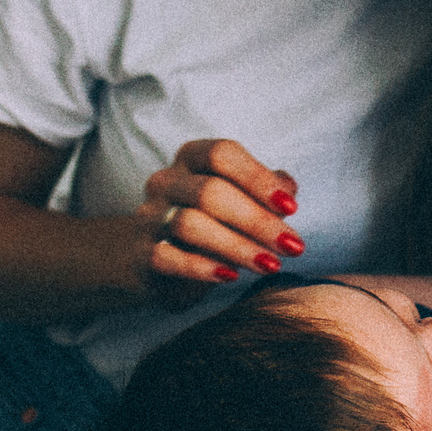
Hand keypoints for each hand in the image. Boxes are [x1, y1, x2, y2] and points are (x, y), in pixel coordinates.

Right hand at [137, 138, 304, 303]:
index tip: (291, 207)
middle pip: (210, 192)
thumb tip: (288, 187)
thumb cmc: (204, 221)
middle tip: (292, 246)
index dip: (258, 179)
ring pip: (190, 224)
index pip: (222, 154)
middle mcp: (167, 181)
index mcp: (191, 158)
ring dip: (237, 246)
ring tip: (269, 264)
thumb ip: (262, 192)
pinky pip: (167, 256)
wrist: (146, 252)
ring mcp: (149, 216)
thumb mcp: (236, 201)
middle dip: (257, 220)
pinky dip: (201, 267)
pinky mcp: (139, 252)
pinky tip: (230, 276)